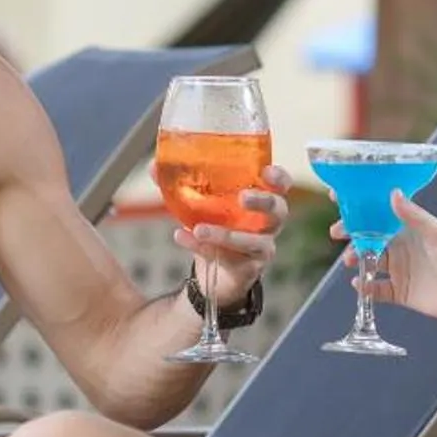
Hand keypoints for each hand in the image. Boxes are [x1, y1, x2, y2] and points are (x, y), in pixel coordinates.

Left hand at [176, 163, 289, 311]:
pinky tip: (182, 237)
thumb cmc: (214, 226)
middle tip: (242, 197)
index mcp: (261, 200)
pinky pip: (229, 258)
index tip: (266, 171)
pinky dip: (202, 248)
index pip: (281, 185)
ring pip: (253, 241)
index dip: (279, 178)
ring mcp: (261, 247)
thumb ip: (181, 184)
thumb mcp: (198, 203)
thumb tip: (154, 166)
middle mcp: (268, 223)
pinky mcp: (249, 268)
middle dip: (263, 201)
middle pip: (278, 210)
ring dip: (225, 234)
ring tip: (199, 228)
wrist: (214, 271)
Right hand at [337, 194, 436, 324]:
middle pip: (369, 238)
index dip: (361, 207)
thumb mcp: (435, 233)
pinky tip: (359, 285)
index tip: (340, 199)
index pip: (380, 214)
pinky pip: (377, 290)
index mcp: (409, 229)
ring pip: (370, 263)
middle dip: (351, 234)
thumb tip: (392, 193)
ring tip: (350, 261)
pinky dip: (366, 288)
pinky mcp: (400, 292)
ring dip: (356, 260)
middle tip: (337, 233)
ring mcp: (400, 270)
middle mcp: (402, 248)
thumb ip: (413, 216)